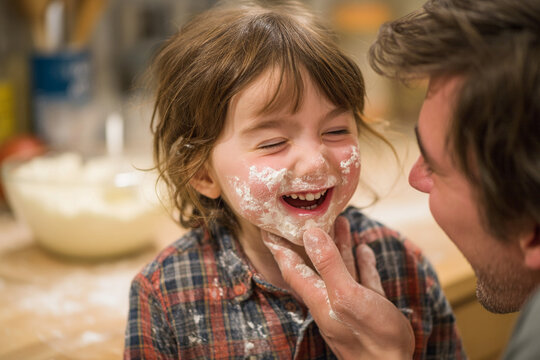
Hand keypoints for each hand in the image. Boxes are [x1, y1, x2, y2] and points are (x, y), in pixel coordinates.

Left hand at [261, 216, 414, 359]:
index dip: (279, 247)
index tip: (269, 227)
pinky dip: (362, 263)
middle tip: (311, 216)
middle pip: (317, 263)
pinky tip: (364, 249)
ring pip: (341, 268)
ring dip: (339, 245)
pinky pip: (362, 279)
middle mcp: (330, 298)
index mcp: (318, 296)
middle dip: (314, 239)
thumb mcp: (346, 295)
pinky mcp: (368, 307)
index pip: (291, 267)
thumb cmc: (370, 336)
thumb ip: (328, 264)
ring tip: (342, 222)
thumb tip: (310, 233)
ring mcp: (349, 302)